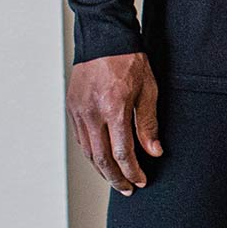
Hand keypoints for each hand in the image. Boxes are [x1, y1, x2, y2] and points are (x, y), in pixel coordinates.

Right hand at [67, 52, 162, 193]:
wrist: (104, 38)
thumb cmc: (129, 61)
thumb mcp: (148, 91)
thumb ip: (148, 124)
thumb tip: (154, 152)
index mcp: (114, 108)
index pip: (122, 153)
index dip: (132, 171)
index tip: (141, 181)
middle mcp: (92, 113)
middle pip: (102, 159)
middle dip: (116, 178)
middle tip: (128, 189)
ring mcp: (79, 111)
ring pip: (88, 152)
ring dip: (102, 170)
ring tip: (116, 180)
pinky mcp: (72, 107)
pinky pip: (81, 139)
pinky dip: (92, 154)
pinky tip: (102, 160)